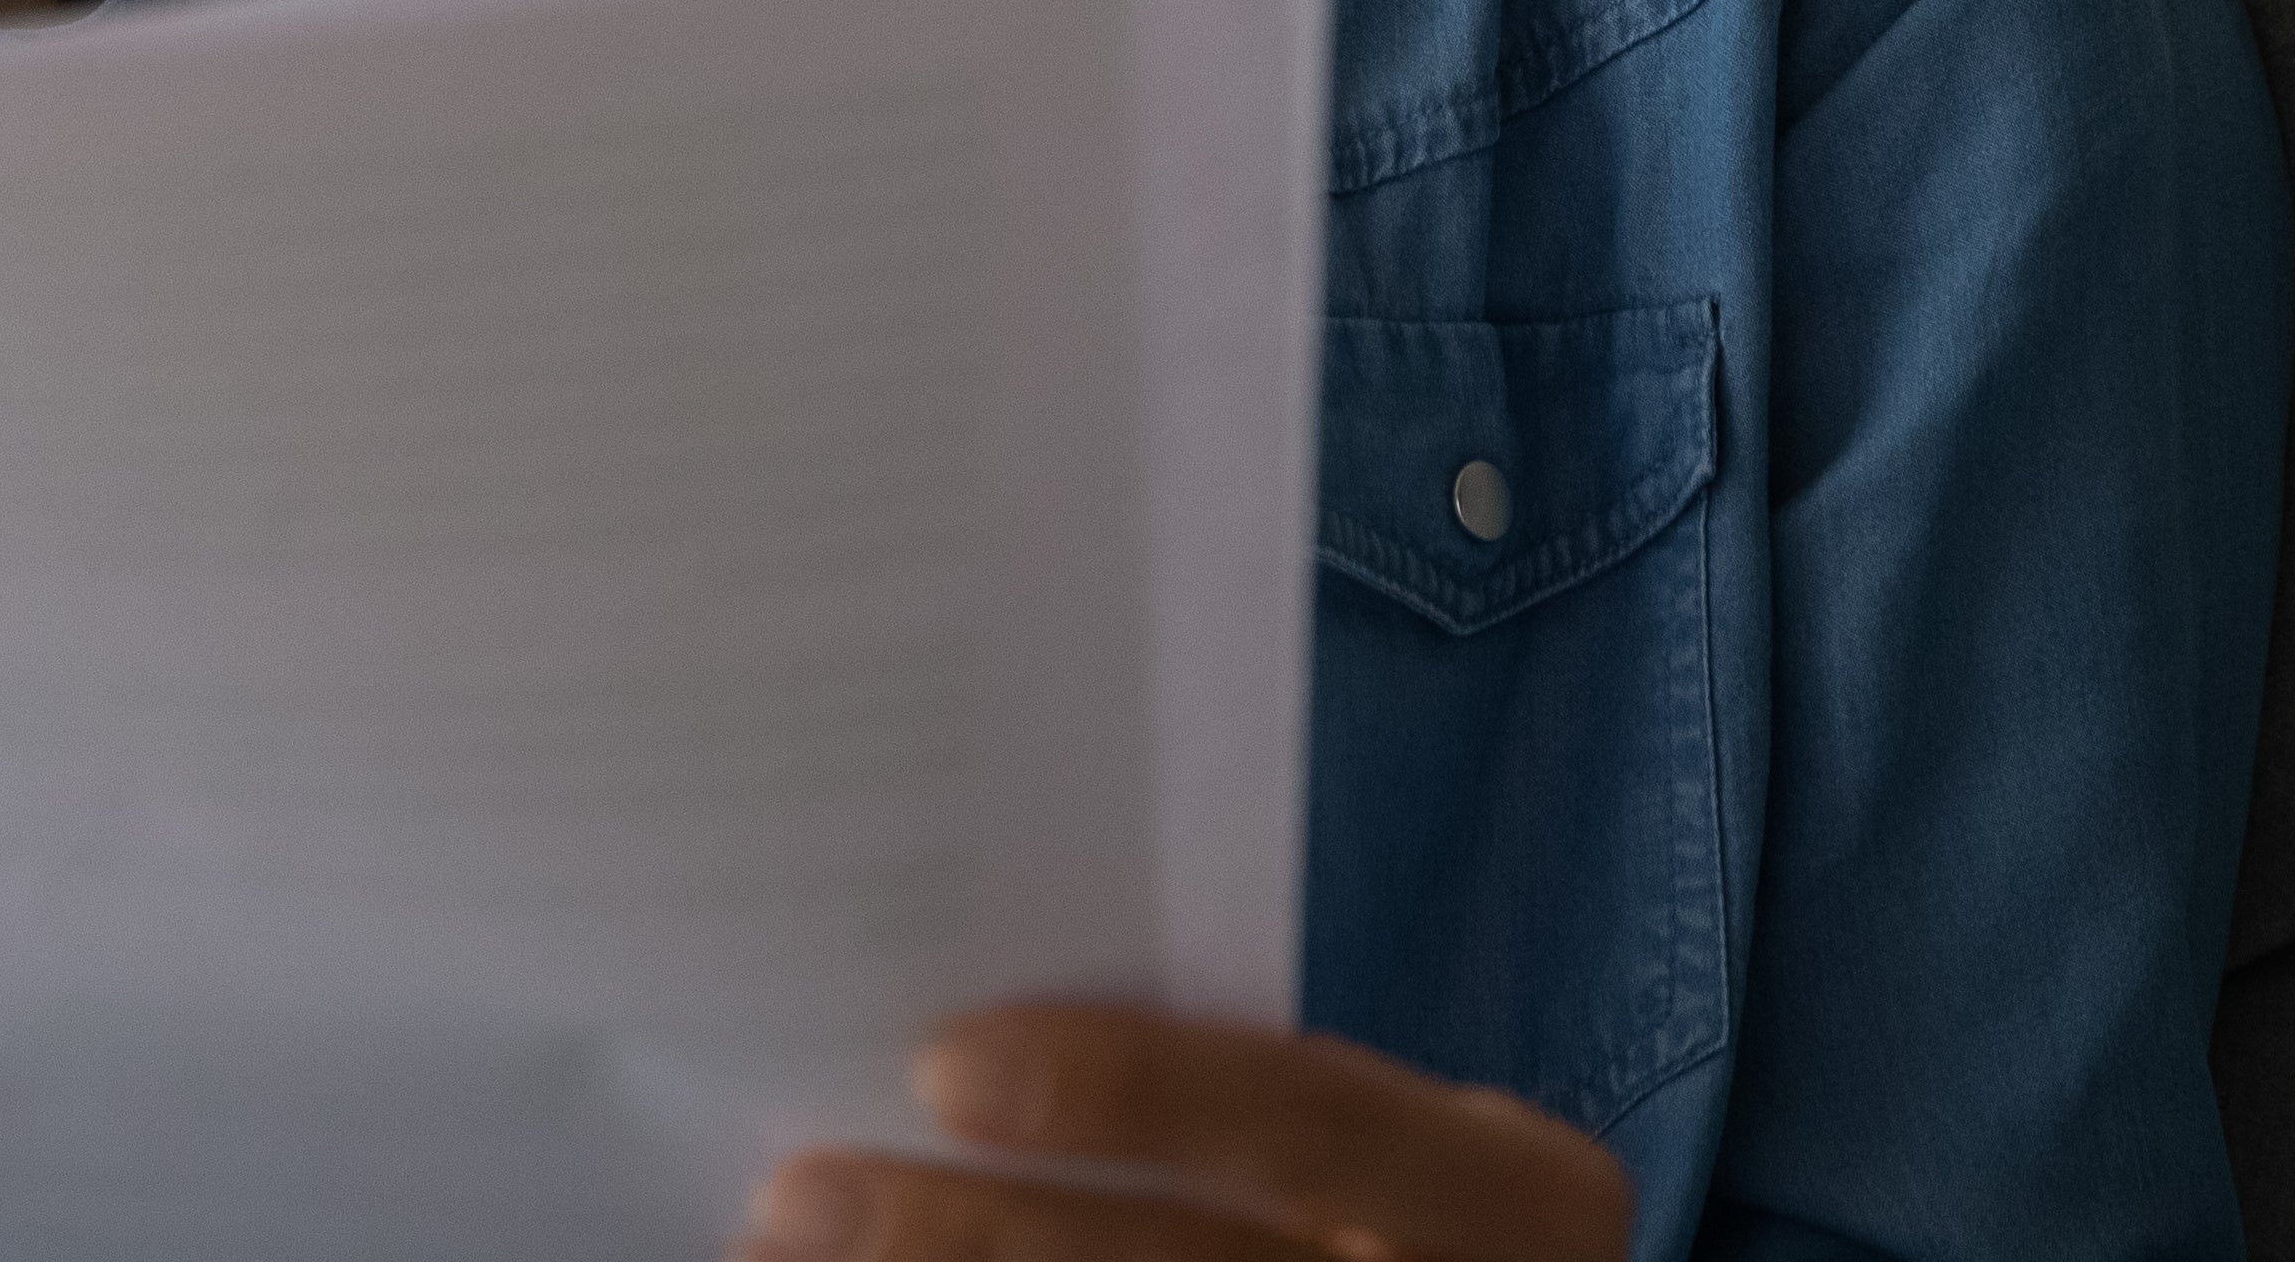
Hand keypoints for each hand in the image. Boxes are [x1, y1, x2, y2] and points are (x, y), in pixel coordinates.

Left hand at [738, 1007, 1626, 1261]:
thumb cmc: (1383, 1215)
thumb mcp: (1372, 1146)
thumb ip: (1222, 1099)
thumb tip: (945, 1052)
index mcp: (1511, 1199)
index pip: (1311, 1116)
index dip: (1137, 1087)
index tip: (945, 1062)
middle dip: (978, 1240)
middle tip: (796, 1197)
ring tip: (782, 1261)